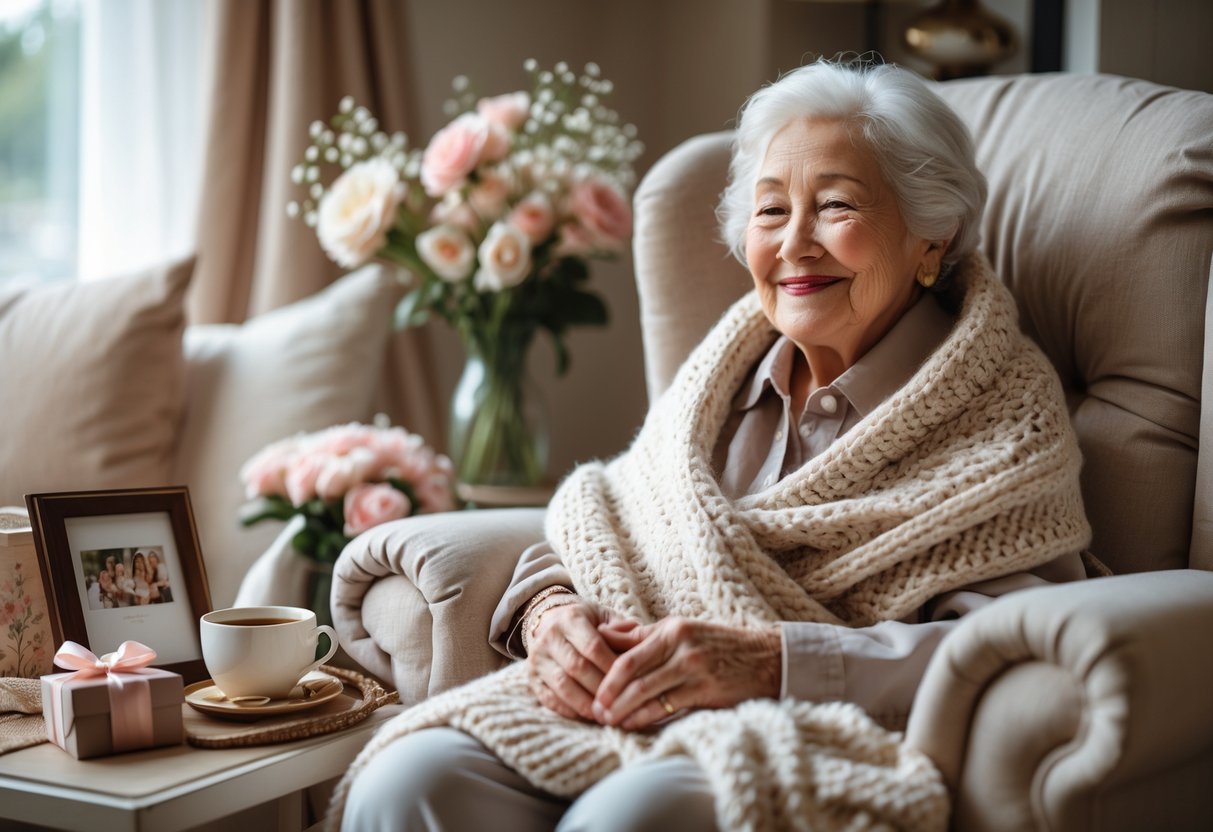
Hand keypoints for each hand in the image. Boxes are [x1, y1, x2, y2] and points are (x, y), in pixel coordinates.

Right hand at [526, 601, 637, 721]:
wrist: (549, 621)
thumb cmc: (587, 624)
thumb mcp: (604, 617)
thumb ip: (623, 629)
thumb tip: (641, 641)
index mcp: (570, 618)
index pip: (592, 646)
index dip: (610, 666)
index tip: (630, 681)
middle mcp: (550, 636)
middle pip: (577, 667)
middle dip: (600, 688)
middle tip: (621, 703)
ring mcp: (537, 658)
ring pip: (562, 685)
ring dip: (585, 703)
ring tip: (605, 714)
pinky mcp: (531, 678)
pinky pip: (549, 698)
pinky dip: (568, 710)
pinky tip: (587, 716)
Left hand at [591, 617, 781, 730]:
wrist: (764, 659)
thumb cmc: (717, 645)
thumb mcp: (682, 631)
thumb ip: (643, 634)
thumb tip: (605, 633)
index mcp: (672, 629)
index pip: (627, 654)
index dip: (605, 675)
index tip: (590, 689)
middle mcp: (681, 646)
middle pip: (631, 673)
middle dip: (608, 695)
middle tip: (593, 711)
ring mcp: (694, 668)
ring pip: (646, 692)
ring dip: (623, 710)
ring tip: (608, 721)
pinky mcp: (706, 690)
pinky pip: (667, 707)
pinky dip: (646, 717)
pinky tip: (633, 724)